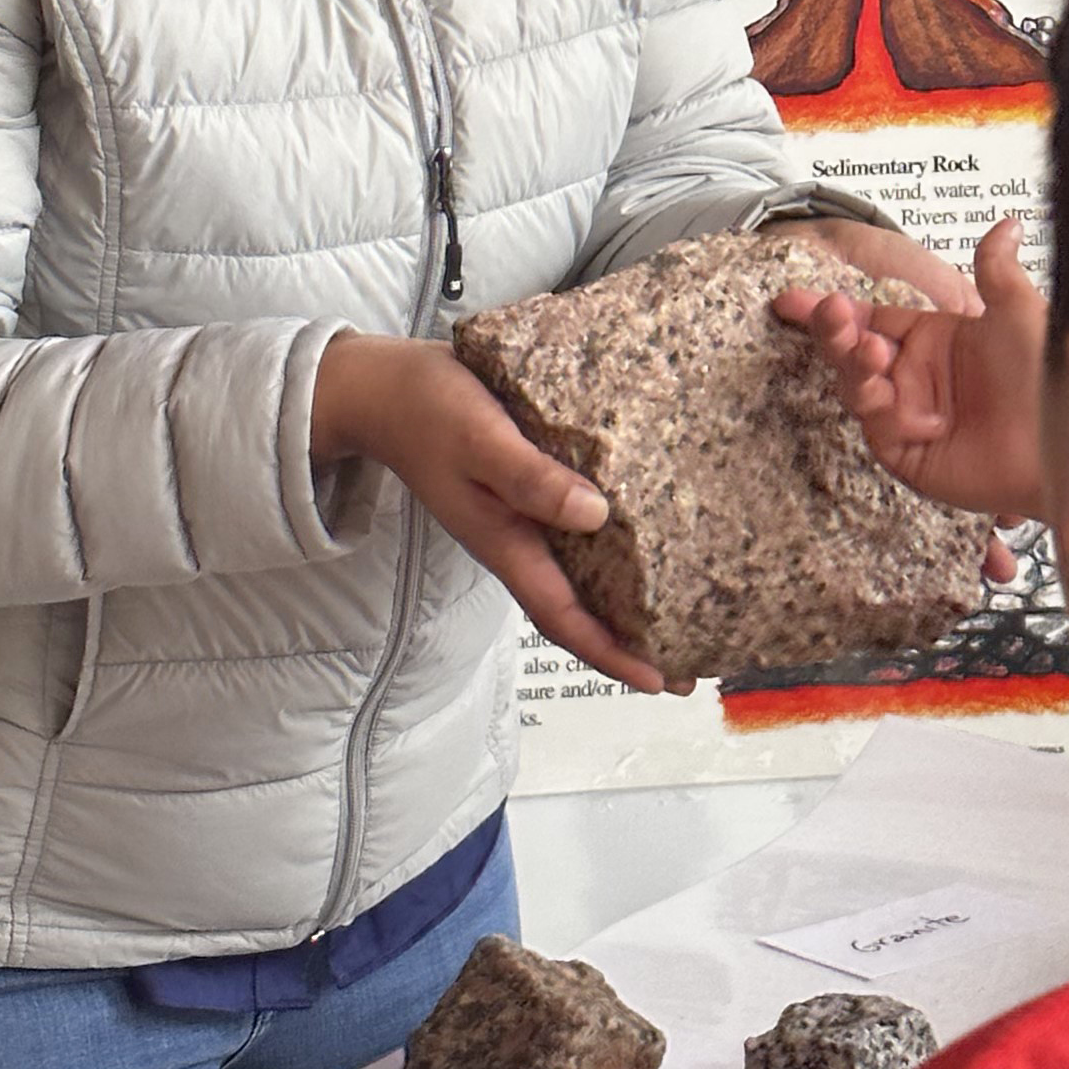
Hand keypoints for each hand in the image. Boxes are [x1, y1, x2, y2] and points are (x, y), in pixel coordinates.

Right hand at [312, 334, 674, 694]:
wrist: (382, 388)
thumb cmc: (427, 411)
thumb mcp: (480, 440)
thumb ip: (530, 479)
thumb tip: (596, 515)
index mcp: (505, 543)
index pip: (564, 616)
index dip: (611, 653)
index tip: (660, 680)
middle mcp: (516, 541)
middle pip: (577, 609)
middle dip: (628, 642)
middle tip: (686, 666)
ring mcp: (519, 518)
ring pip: (579, 574)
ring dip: (623, 600)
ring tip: (677, 609)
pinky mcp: (525, 489)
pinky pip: (573, 531)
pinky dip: (609, 545)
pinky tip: (641, 531)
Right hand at [775, 218, 1047, 529]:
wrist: (1067, 440)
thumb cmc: (1051, 377)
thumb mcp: (1020, 312)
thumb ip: (997, 270)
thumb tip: (1007, 223)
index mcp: (935, 339)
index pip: (870, 317)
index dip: (831, 309)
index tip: (791, 298)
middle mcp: (917, 377)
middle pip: (853, 349)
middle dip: (835, 331)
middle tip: (830, 313)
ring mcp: (910, 415)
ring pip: (857, 385)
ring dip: (854, 364)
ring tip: (869, 350)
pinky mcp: (909, 453)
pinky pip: (879, 426)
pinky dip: (886, 411)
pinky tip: (906, 405)